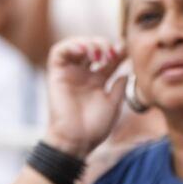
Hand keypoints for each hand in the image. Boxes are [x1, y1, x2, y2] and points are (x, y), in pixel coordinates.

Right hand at [43, 38, 127, 157]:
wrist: (76, 140)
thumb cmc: (94, 128)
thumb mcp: (113, 105)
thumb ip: (119, 88)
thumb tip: (126, 74)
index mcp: (97, 81)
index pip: (108, 58)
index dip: (118, 50)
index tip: (126, 50)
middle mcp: (83, 75)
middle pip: (92, 48)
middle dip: (103, 44)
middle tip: (112, 53)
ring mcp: (69, 73)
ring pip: (76, 45)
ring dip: (88, 42)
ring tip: (98, 53)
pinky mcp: (56, 74)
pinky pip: (58, 52)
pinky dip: (70, 45)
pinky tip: (84, 50)